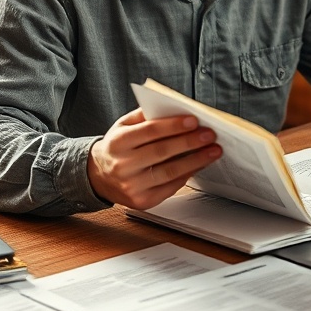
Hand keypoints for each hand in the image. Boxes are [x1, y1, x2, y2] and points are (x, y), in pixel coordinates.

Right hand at [88, 108, 221, 209]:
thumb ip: (145, 115)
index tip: (194, 121)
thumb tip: (175, 109)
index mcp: (118, 142)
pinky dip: (188, 175)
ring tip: (213, 151)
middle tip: (210, 135)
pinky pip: (170, 187)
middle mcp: (123, 165)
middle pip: (162, 152)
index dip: (174, 126)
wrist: (98, 176)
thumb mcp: (123, 126)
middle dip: (190, 142)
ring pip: (169, 172)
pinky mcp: (142, 201)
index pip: (150, 131)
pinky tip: (199, 165)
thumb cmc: (117, 147)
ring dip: (196, 160)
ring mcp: (132, 186)